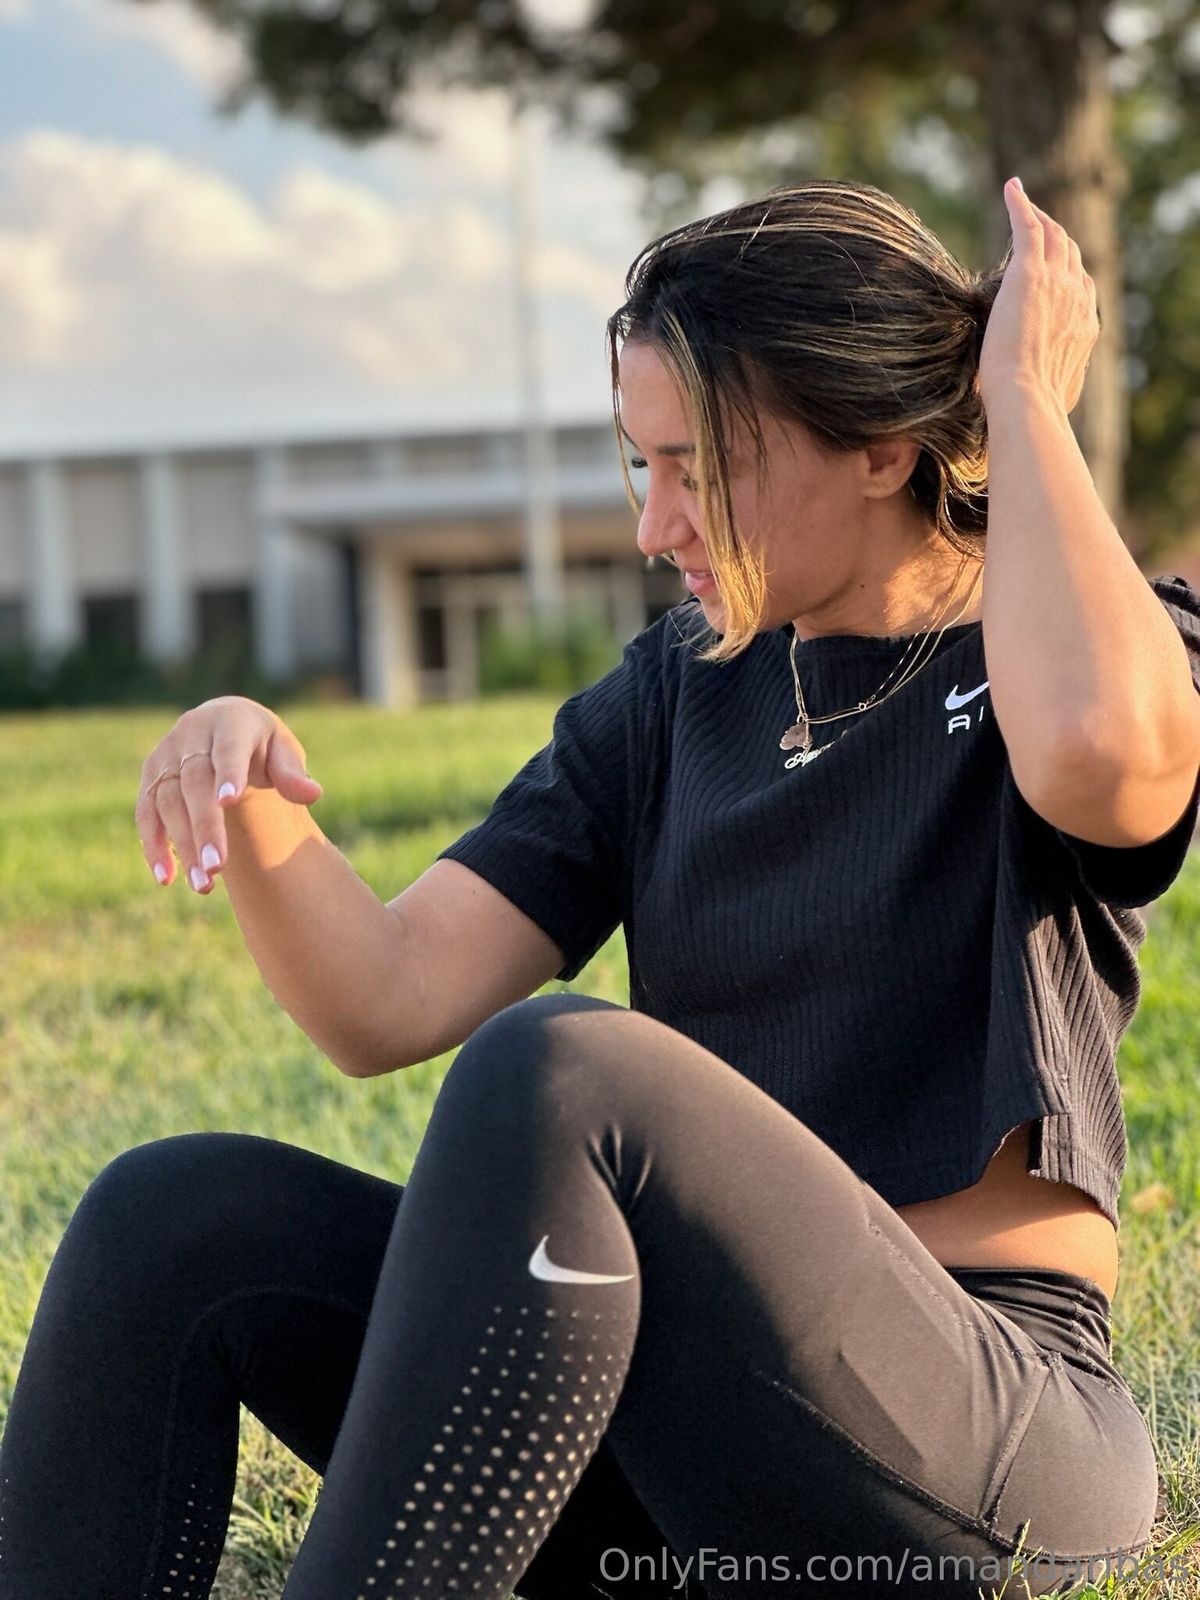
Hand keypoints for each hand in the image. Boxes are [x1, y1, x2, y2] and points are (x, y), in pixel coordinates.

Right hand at [134, 695, 322, 893]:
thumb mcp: (283, 752)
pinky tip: (167, 878)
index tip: (229, 802)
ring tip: (203, 884)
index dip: (228, 773)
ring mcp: (165, 754)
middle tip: (217, 866)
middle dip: (205, 826)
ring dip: (183, 845)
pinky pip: (146, 814)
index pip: (228, 749)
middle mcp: (191, 732)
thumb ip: (292, 774)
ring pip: (166, 802)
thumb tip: (313, 794)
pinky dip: (154, 846)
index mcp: (230, 721)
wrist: (224, 731)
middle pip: (194, 782)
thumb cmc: (263, 747)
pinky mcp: (150, 778)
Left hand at [978, 177, 1101, 417]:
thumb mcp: (1058, 394)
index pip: (1079, 285)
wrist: (1025, 398)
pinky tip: (1012, 187)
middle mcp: (1077, 297)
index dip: (1066, 271)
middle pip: (1071, 254)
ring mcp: (1056, 283)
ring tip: (1024, 201)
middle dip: (1057, 236)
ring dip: (1041, 216)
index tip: (1050, 266)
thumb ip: (1058, 383)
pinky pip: (1028, 227)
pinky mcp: (1030, 274)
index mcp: (1084, 324)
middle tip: (1038, 223)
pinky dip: (1021, 204)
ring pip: (1054, 235)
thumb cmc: (1035, 407)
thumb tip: (1055, 399)